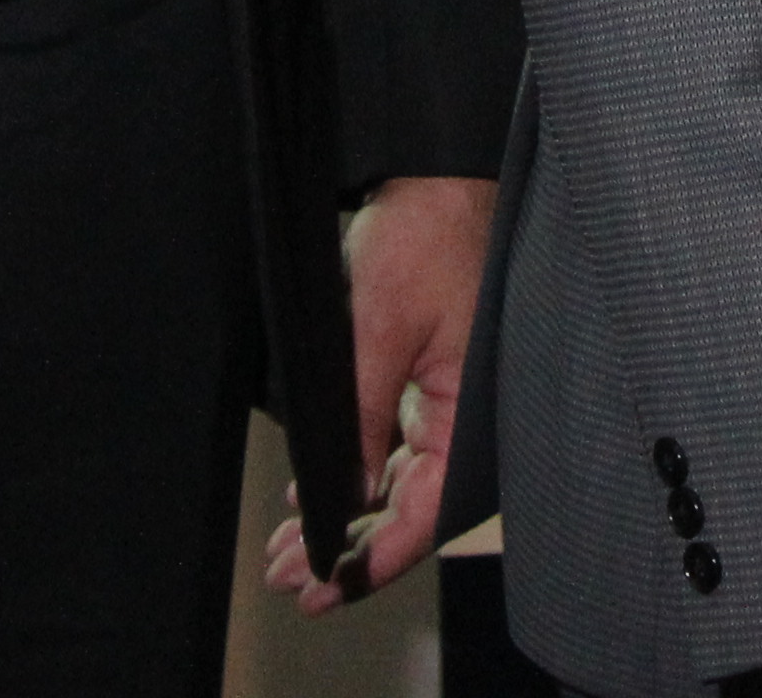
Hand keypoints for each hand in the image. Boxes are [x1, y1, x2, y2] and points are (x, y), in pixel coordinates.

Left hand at [259, 173, 492, 613]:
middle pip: (410, 509)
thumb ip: (362, 418)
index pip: (424, 515)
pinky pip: (404, 447)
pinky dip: (362, 473)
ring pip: (402, 482)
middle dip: (348, 547)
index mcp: (472, 414)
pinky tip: (319, 487)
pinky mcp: (439, 381)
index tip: (320, 586)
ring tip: (291, 542)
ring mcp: (454, 401)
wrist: (440, 175)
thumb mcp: (376, 327)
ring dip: (349, 514)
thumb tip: (348, 495)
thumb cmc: (426, 236)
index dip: (371, 560)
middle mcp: (471, 419)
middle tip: (288, 574)